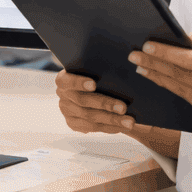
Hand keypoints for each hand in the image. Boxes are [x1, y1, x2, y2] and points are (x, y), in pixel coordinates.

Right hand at [55, 69, 170, 148]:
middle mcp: (63, 96)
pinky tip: (122, 127)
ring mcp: (67, 112)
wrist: (92, 89)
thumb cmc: (96, 74)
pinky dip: (109, 128)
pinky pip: (93, 128)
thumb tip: (123, 63)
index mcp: (63, 79)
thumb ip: (101, 68)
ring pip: (90, 117)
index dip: (78, 82)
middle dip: (105, 104)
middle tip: (123, 108)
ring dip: (111, 120)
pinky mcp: (73, 124)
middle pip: (83, 101)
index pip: (66, 81)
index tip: (94, 84)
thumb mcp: (95, 68)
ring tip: (129, 121)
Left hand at [128, 35, 191, 134]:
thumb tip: (186, 38)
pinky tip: (161, 80)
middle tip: (135, 55)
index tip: (148, 46)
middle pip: (178, 75)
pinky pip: (187, 99)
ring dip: (157, 77)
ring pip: (178, 88)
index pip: (189, 59)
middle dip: (153, 64)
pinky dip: (172, 88)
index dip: (165, 53)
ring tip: (142, 66)